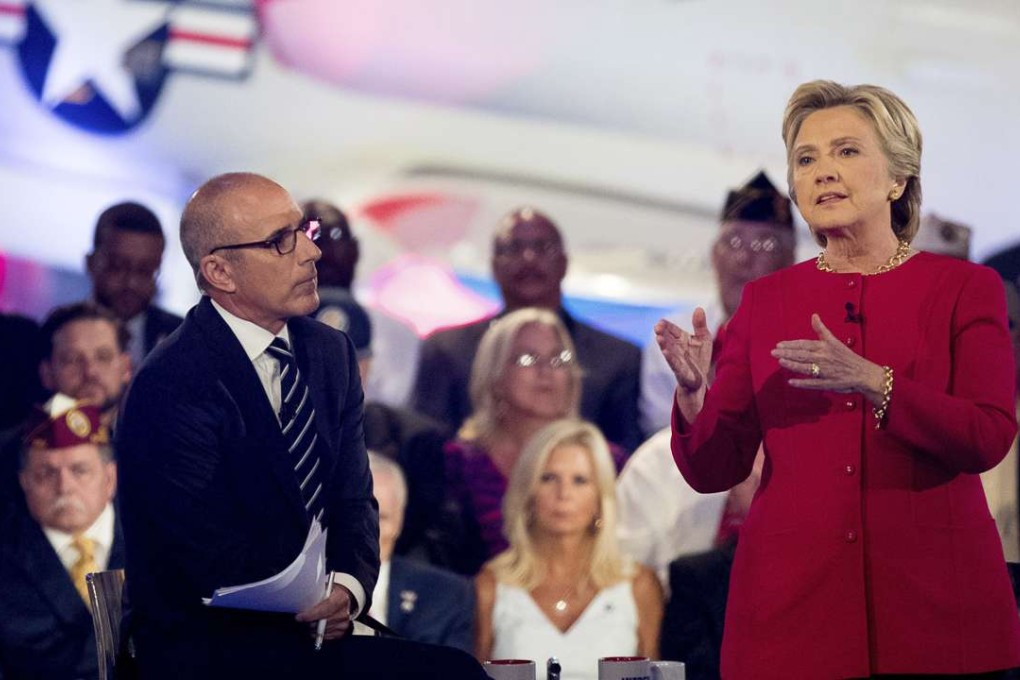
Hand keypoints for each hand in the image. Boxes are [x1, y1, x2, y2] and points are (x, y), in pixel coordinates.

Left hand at [296, 584, 352, 640]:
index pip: (325, 609)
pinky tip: (316, 626)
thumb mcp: (324, 589)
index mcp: (341, 598)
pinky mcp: (341, 633)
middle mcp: (344, 612)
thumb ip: (315, 594)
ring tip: (310, 621)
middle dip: (309, 622)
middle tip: (302, 619)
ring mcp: (343, 624)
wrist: (342, 600)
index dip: (311, 614)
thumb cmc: (331, 594)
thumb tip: (300, 600)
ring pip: (321, 631)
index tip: (299, 617)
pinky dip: (317, 633)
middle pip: (322, 622)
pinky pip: (324, 637)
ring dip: (312, 628)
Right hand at [655, 308, 712, 394]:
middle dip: (662, 333)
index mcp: (681, 338)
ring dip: (663, 344)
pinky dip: (669, 358)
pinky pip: (674, 363)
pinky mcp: (680, 370)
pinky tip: (665, 352)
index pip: (672, 330)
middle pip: (667, 338)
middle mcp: (676, 347)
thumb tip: (698, 308)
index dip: (666, 326)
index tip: (661, 321)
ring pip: (668, 350)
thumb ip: (700, 324)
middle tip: (657, 327)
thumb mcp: (703, 338)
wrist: (701, 378)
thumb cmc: (699, 357)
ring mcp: (676, 358)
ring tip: (659, 338)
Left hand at [771, 314, 885, 403]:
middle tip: (773, 352)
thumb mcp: (834, 340)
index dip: (791, 344)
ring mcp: (826, 371)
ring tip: (780, 362)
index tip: (778, 344)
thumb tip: (814, 315)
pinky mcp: (828, 384)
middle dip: (788, 353)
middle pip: (803, 355)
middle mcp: (824, 358)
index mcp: (825, 347)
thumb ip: (821, 329)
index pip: (805, 344)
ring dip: (793, 365)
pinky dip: (802, 383)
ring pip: (807, 368)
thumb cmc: (846, 356)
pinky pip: (813, 384)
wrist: (863, 373)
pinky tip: (791, 382)